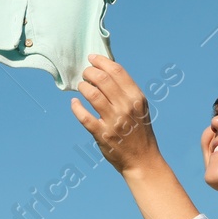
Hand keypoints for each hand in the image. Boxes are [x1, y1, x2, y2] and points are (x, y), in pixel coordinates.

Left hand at [71, 53, 162, 176]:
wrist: (143, 160)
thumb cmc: (139, 131)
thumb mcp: (139, 108)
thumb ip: (126, 91)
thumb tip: (106, 71)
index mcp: (136, 98)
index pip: (117, 71)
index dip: (101, 61)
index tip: (92, 58)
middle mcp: (126, 107)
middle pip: (102, 79)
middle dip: (89, 72)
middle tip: (85, 74)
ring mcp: (114, 121)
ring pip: (92, 94)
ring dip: (83, 87)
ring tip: (81, 86)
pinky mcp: (102, 134)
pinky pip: (83, 116)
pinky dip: (76, 107)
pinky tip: (75, 103)